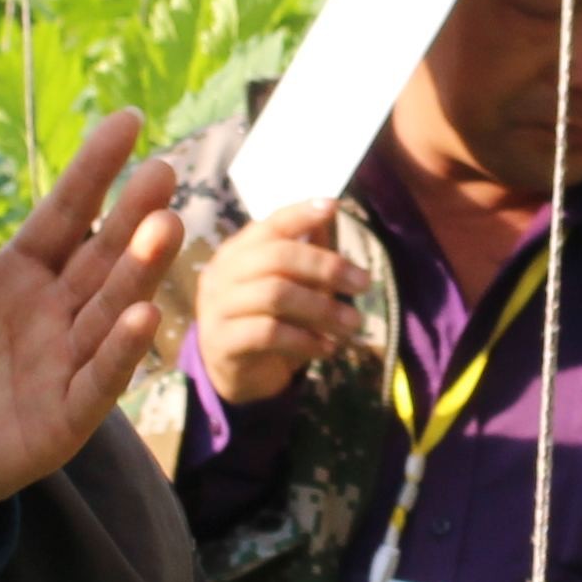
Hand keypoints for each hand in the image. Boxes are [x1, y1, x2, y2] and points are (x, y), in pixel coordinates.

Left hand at [0, 110, 187, 545]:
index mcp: (17, 274)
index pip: (66, 213)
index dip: (96, 169)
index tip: (129, 120)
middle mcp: (53, 313)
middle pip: (101, 256)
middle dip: (133, 215)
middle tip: (164, 172)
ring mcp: (63, 365)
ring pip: (112, 310)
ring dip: (140, 272)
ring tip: (164, 226)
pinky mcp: (62, 420)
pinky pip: (99, 381)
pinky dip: (122, 351)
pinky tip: (143, 315)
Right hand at [189, 197, 369, 405]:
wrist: (238, 375)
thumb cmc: (269, 320)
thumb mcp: (290, 285)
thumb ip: (305, 252)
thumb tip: (330, 212)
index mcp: (238, 252)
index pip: (268, 225)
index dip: (300, 213)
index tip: (333, 206)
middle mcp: (222, 274)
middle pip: (276, 257)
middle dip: (326, 267)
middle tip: (363, 283)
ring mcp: (218, 308)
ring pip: (275, 295)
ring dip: (322, 308)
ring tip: (353, 323)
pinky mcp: (223, 343)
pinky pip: (269, 333)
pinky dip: (305, 340)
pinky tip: (327, 348)